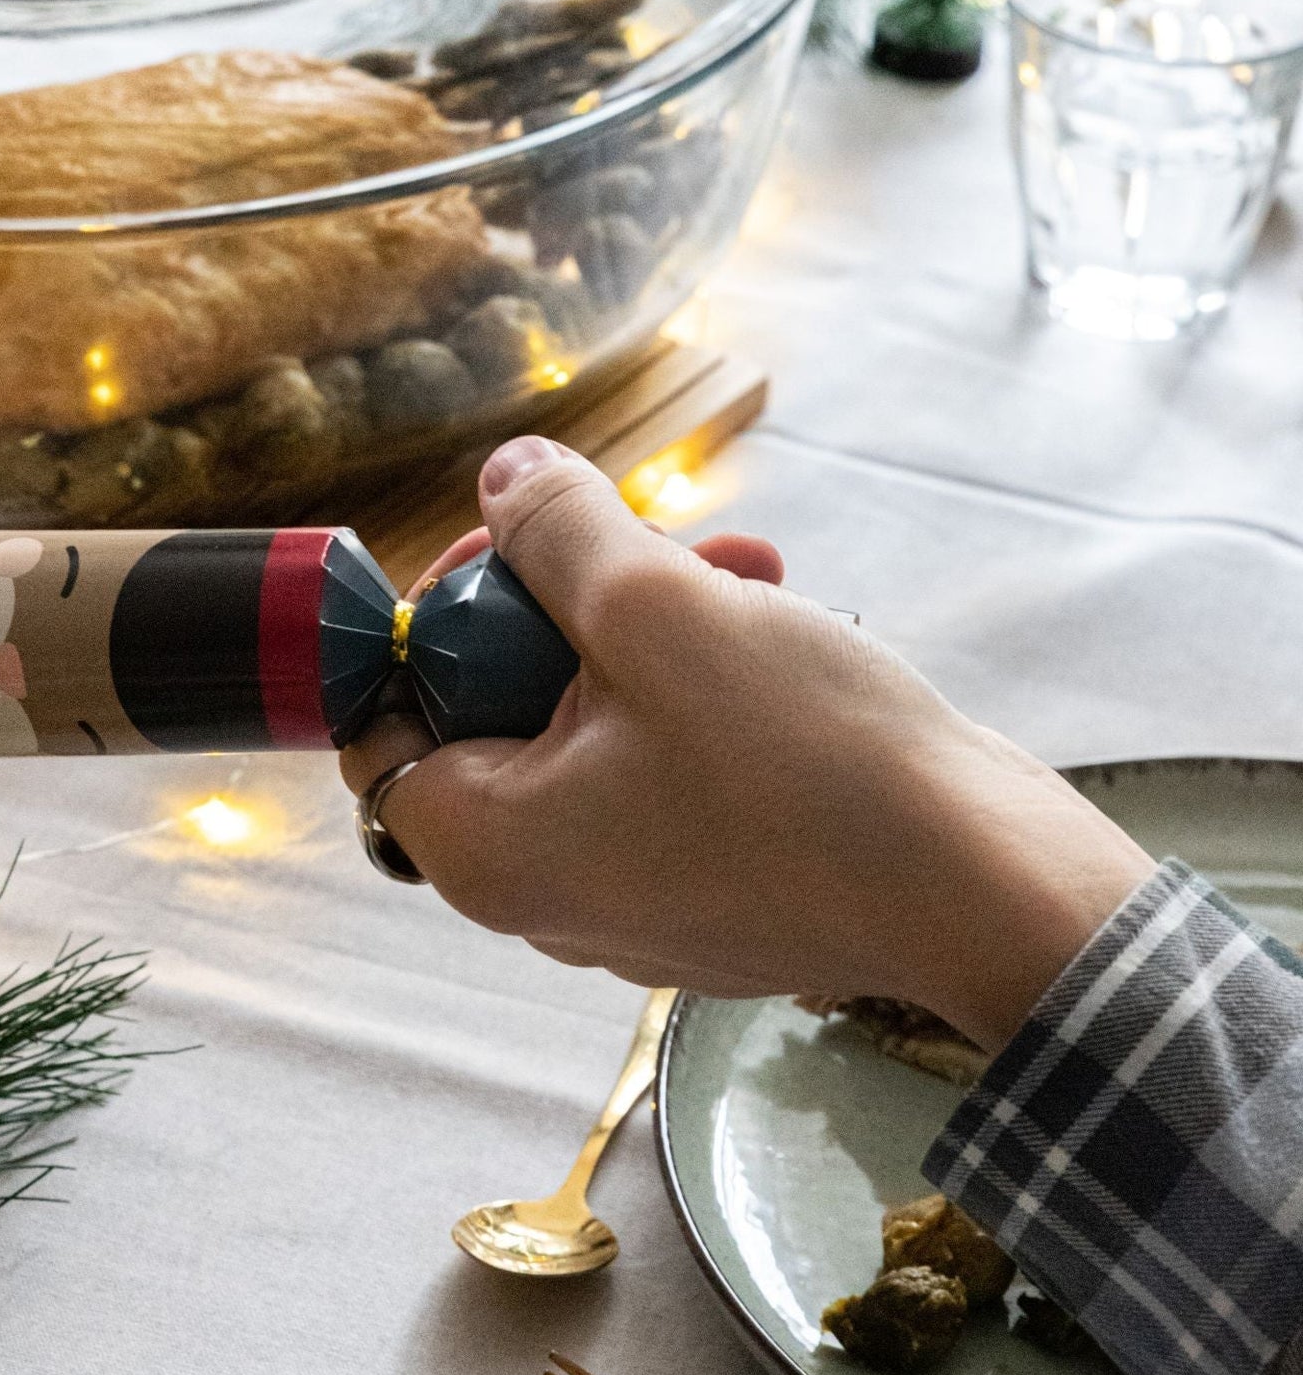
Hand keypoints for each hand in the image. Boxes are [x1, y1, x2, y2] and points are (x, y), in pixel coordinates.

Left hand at [340, 438, 1151, 1052]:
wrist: (989, 886)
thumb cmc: (812, 768)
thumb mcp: (656, 609)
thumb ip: (556, 533)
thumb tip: (504, 479)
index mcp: (489, 849)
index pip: (384, 722)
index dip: (436, 617)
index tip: (516, 552)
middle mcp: (544, 891)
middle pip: (496, 706)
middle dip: (571, 602)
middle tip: (647, 547)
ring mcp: (634, 895)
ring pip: (595, 720)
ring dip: (654, 625)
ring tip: (740, 571)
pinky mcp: (713, 882)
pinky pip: (665, 761)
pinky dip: (701, 686)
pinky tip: (772, 622)